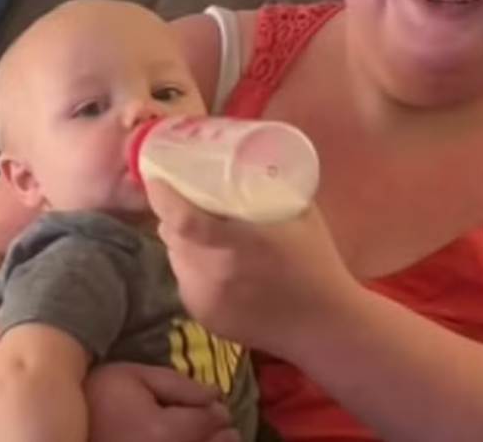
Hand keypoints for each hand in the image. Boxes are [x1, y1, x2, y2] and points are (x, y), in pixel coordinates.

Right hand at [84, 363, 237, 441]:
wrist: (57, 424)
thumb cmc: (97, 395)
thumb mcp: (135, 376)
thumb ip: (178, 384)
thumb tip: (216, 396)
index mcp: (165, 430)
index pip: (211, 421)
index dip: (219, 411)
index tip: (217, 405)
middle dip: (222, 435)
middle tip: (223, 427)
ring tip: (210, 439)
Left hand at [147, 179, 362, 356]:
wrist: (325, 325)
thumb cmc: (317, 263)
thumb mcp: (301, 215)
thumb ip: (270, 188)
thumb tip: (245, 158)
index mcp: (241, 244)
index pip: (184, 219)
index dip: (163, 197)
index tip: (157, 179)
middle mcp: (216, 273)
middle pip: (172, 235)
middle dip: (171, 215)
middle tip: (185, 201)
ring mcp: (207, 298)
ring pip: (174, 258)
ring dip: (181, 241)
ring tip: (203, 233)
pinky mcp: (203, 316)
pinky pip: (185, 281)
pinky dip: (191, 268)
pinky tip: (213, 265)